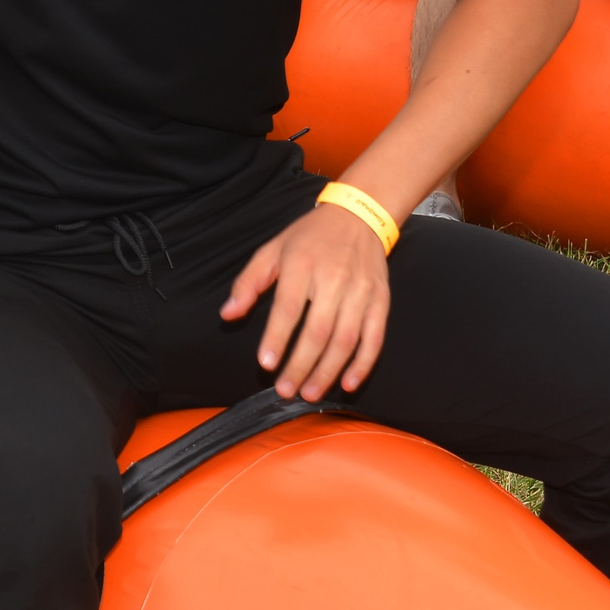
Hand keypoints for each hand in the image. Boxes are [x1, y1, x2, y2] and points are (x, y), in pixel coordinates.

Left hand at [220, 202, 392, 400]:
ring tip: (310, 392)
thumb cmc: (309, 237)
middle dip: (301, 365)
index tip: (266, 364)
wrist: (358, 217)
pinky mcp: (381, 300)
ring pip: (346, 340)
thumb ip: (248, 283)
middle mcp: (334, 279)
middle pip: (318, 331)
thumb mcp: (271, 250)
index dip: (277, 338)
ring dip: (328, 372)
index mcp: (302, 265)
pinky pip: (375, 338)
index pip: (288, 308)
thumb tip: (228, 314)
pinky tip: (347, 383)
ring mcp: (361, 292)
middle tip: (286, 390)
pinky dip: (363, 364)